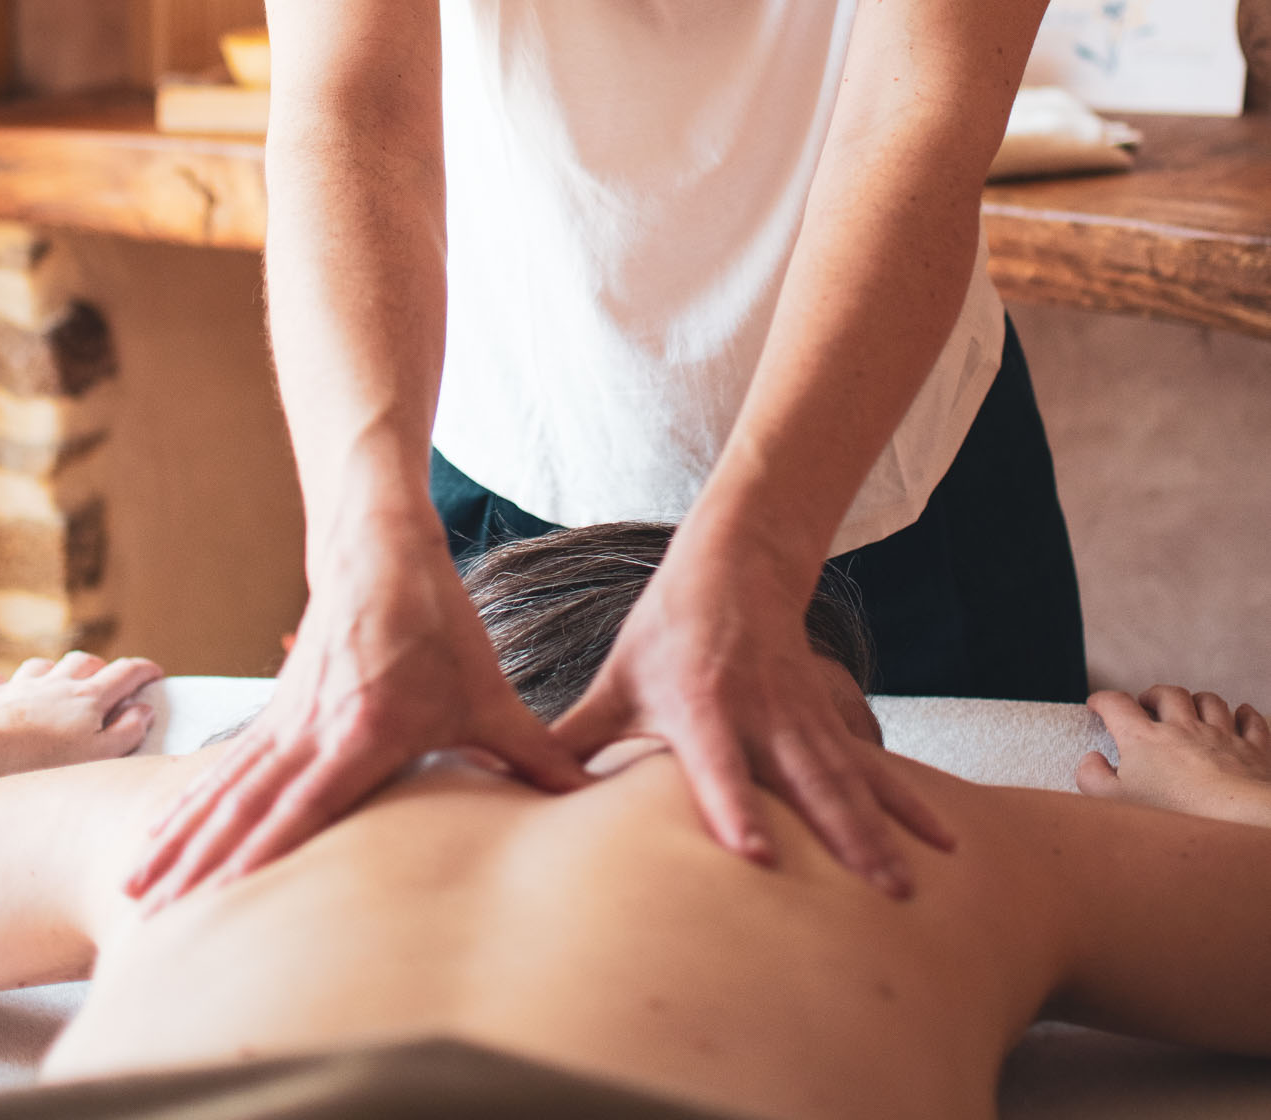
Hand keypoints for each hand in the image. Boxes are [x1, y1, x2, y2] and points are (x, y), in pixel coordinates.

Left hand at [0, 651, 161, 776]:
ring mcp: (20, 686)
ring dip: (54, 671)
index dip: (144, 670)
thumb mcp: (96, 756)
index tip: (156, 674)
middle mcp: (56, 683)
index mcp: (88, 697)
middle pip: (84, 661)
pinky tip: (4, 692)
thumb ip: (126, 732)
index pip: (126, 672)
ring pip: (43, 665)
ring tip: (57, 686)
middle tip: (106, 683)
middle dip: (100, 666)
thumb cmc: (39, 762)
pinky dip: (4, 684)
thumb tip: (144, 710)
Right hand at [125, 512, 585, 909]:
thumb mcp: (489, 691)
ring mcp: (287, 717)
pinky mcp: (277, 709)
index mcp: (364, 729)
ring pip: (226, 789)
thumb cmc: (437, 621)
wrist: (379, 545)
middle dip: (202, 865)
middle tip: (155, 916)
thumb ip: (533, 753)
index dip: (263, 853)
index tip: (221, 899)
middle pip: (248, 805)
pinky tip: (158, 837)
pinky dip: (189, 805)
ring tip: (138, 891)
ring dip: (181, 840)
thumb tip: (588, 797)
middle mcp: (314, 727)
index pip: (307, 803)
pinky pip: (226, 768)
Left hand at [550, 528, 953, 896]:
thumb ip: (574, 739)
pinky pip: (871, 764)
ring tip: (911, 887)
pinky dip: (908, 802)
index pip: (717, 766)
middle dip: (842, 838)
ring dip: (882, 831)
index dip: (733, 807)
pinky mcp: (827, 715)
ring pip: (847, 779)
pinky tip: (945, 841)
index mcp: (701, 707)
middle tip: (876, 893)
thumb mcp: (617, 679)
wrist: (735, 562)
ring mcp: (801, 715)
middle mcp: (759, 714)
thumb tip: (509, 787)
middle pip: (805, 782)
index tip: (752, 854)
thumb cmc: (667, 630)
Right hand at [1079, 685, 1270, 822]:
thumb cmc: (1175, 813)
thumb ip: (1093, 779)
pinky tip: (1241, 714)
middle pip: (1168, 694)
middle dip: (1154, 695)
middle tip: (1147, 705)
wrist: (1238, 819)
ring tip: (1190, 708)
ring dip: (1197, 701)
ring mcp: (1220, 736)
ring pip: (1209, 702)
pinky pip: (1250, 721)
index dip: (1103, 700)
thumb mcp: (1117, 803)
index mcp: (1145, 739)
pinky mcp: (1252, 750)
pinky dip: (1244, 714)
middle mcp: (1183, 728)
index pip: (1117, 704)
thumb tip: (1090, 760)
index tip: (1096, 705)